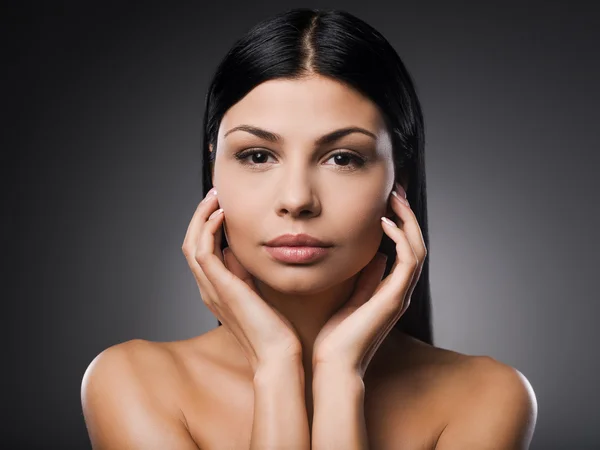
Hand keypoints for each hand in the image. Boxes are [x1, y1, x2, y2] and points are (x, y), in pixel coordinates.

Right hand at [181, 188, 302, 373]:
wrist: (276, 354)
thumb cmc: (272, 328)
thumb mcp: (255, 291)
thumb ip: (243, 271)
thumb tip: (237, 249)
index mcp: (215, 288)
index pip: (200, 250)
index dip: (205, 225)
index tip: (220, 205)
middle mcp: (207, 288)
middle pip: (190, 243)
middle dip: (200, 216)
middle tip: (215, 194)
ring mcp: (211, 289)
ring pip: (192, 244)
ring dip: (201, 217)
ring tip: (215, 198)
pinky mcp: (221, 288)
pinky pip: (204, 253)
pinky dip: (208, 230)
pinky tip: (221, 215)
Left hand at [311, 183, 426, 376]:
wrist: (334, 365)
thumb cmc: (337, 337)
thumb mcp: (350, 298)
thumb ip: (366, 279)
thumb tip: (376, 256)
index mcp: (389, 291)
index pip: (403, 250)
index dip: (399, 224)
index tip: (386, 201)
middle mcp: (399, 291)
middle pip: (415, 244)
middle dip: (407, 215)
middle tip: (395, 190)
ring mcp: (399, 295)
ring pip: (416, 249)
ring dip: (407, 221)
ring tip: (394, 198)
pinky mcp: (394, 298)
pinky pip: (408, 261)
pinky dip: (401, 238)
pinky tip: (386, 222)